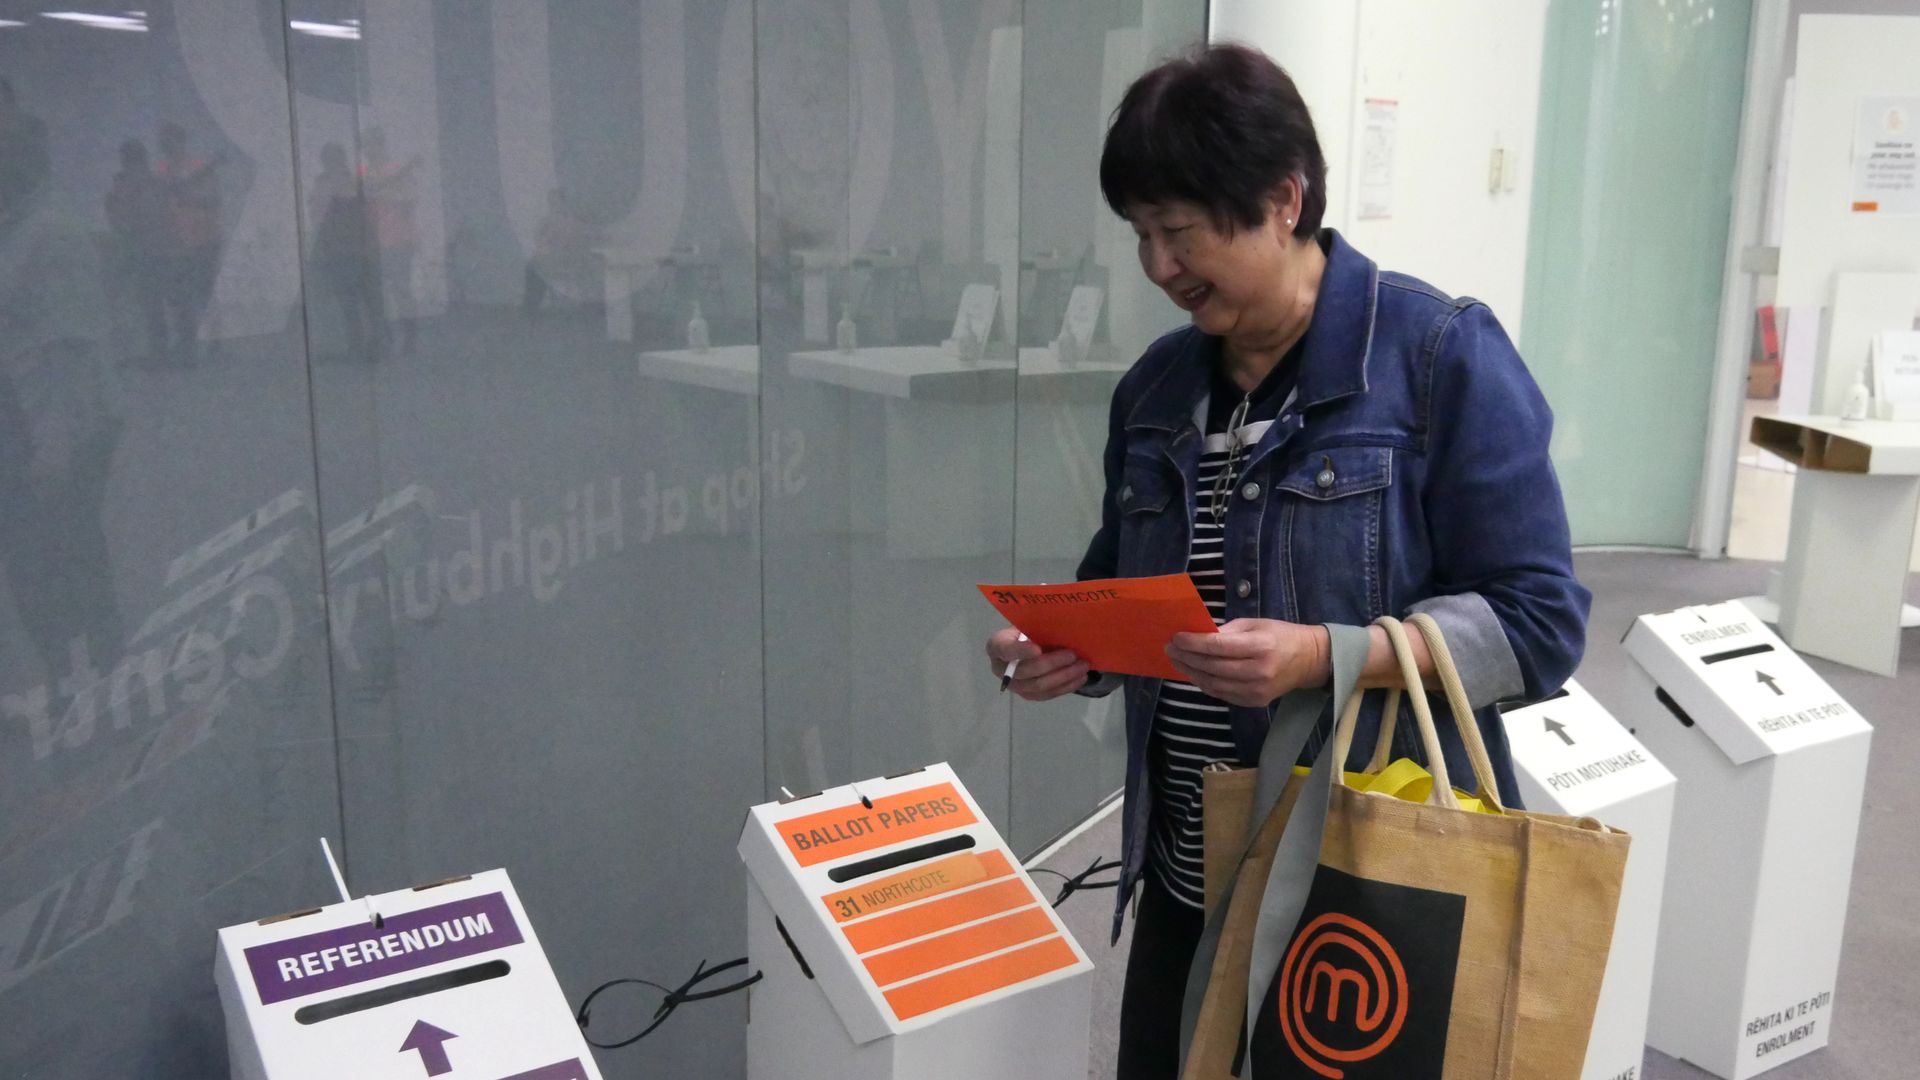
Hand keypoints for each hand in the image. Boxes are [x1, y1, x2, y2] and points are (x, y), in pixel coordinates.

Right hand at [985, 627, 1088, 701]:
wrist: (1030, 643)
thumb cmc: (1030, 629)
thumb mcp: (1031, 622)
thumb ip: (1039, 625)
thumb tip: (1063, 625)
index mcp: (997, 645)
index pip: (1005, 649)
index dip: (1020, 651)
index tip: (1037, 649)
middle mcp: (1000, 669)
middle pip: (1025, 671)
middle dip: (1051, 663)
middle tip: (1073, 655)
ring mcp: (1014, 685)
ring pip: (1038, 686)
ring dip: (1063, 676)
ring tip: (1082, 666)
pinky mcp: (1028, 695)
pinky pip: (1047, 695)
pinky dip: (1065, 687)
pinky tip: (1080, 678)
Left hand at [1165, 619, 1329, 706]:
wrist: (1308, 661)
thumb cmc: (1280, 636)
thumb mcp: (1255, 624)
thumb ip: (1228, 632)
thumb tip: (1198, 636)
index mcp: (1261, 646)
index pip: (1219, 647)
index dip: (1194, 643)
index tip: (1176, 638)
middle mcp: (1259, 671)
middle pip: (1213, 667)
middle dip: (1187, 658)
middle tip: (1170, 649)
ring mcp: (1256, 690)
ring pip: (1214, 684)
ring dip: (1191, 673)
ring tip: (1177, 661)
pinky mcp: (1254, 702)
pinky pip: (1222, 694)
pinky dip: (1204, 684)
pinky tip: (1194, 673)